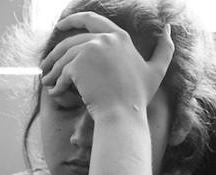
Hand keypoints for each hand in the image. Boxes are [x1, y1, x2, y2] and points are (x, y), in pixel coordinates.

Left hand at [40, 12, 173, 119]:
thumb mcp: (157, 70)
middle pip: (70, 41)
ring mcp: (90, 50)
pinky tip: (54, 93)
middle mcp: (104, 39)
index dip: (73, 20)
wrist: (123, 114)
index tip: (60, 26)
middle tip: (45, 64)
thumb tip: (170, 29)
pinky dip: (56, 84)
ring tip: (47, 82)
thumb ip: (164, 49)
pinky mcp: (77, 65)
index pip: (91, 20)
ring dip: (52, 71)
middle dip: (54, 53)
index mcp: (119, 36)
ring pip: (63, 58)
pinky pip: (61, 74)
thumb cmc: (138, 97)